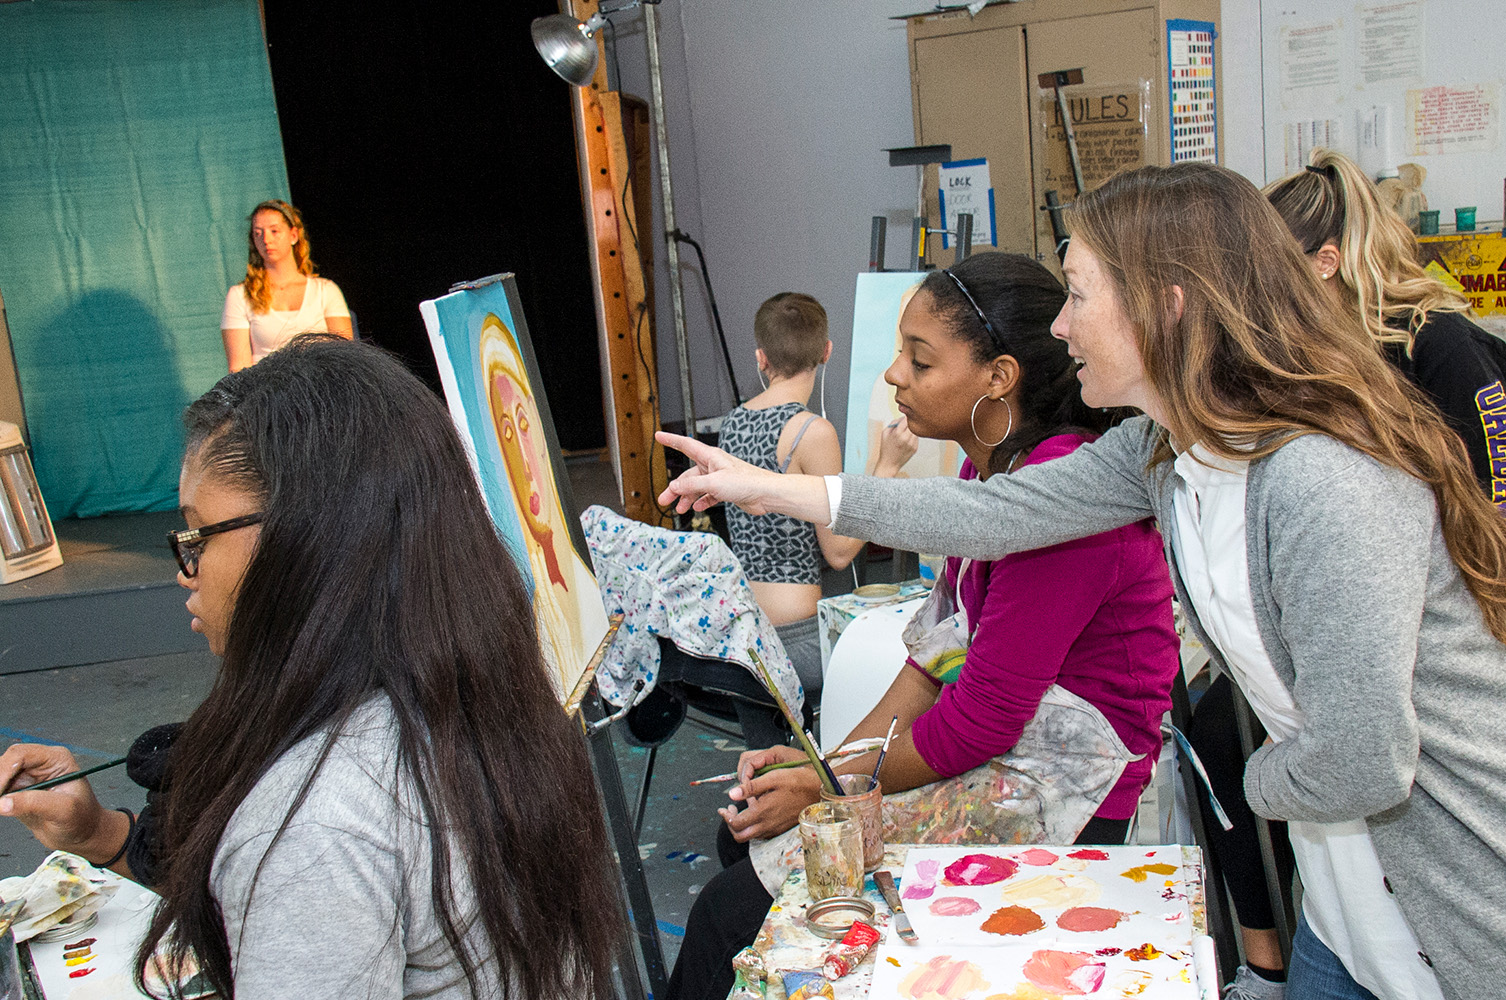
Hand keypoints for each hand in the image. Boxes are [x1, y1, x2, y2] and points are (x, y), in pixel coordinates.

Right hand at [0, 744, 116, 860]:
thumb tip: (3, 803)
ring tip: (1, 807)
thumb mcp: (64, 810)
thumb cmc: (82, 818)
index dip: (4, 770)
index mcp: (56, 759)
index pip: (21, 755)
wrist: (82, 834)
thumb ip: (34, 803)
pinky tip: (0, 808)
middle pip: (4, 763)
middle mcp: (40, 764)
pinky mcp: (17, 792)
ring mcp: (27, 778)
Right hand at [655, 432, 781, 513]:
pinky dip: (701, 501)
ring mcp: (719, 478)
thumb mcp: (714, 483)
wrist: (765, 494)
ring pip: (697, 487)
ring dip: (687, 498)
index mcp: (710, 457)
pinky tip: (697, 507)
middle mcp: (713, 466)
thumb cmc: (746, 482)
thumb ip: (692, 486)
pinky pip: (708, 495)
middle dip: (675, 488)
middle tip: (664, 500)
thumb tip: (674, 487)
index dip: (671, 440)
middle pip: (688, 475)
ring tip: (680, 509)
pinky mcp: (725, 490)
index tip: (658, 436)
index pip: (685, 445)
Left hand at [720, 745, 819, 841]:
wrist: (820, 791)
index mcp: (763, 812)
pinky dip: (755, 825)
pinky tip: (758, 811)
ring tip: (743, 809)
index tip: (724, 808)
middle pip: (740, 836)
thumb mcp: (774, 777)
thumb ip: (751, 786)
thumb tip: (732, 793)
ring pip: (751, 836)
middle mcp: (768, 825)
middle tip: (730, 811)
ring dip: (743, 825)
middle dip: (731, 825)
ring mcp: (775, 829)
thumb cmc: (799, 781)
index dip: (726, 817)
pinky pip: (763, 833)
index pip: (735, 824)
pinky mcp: (782, 828)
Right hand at [873, 416, 918, 476]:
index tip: (904, 415)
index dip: (906, 416)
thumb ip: (894, 422)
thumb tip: (903, 416)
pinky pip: (916, 438)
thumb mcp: (885, 432)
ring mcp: (912, 444)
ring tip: (904, 433)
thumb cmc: (885, 447)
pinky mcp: (915, 448)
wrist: (889, 464)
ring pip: (916, 431)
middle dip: (909, 423)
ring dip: (912, 430)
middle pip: (913, 424)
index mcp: (898, 433)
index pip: (906, 419)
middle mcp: (906, 438)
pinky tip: (906, 441)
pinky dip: (912, 437)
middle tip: (905, 424)